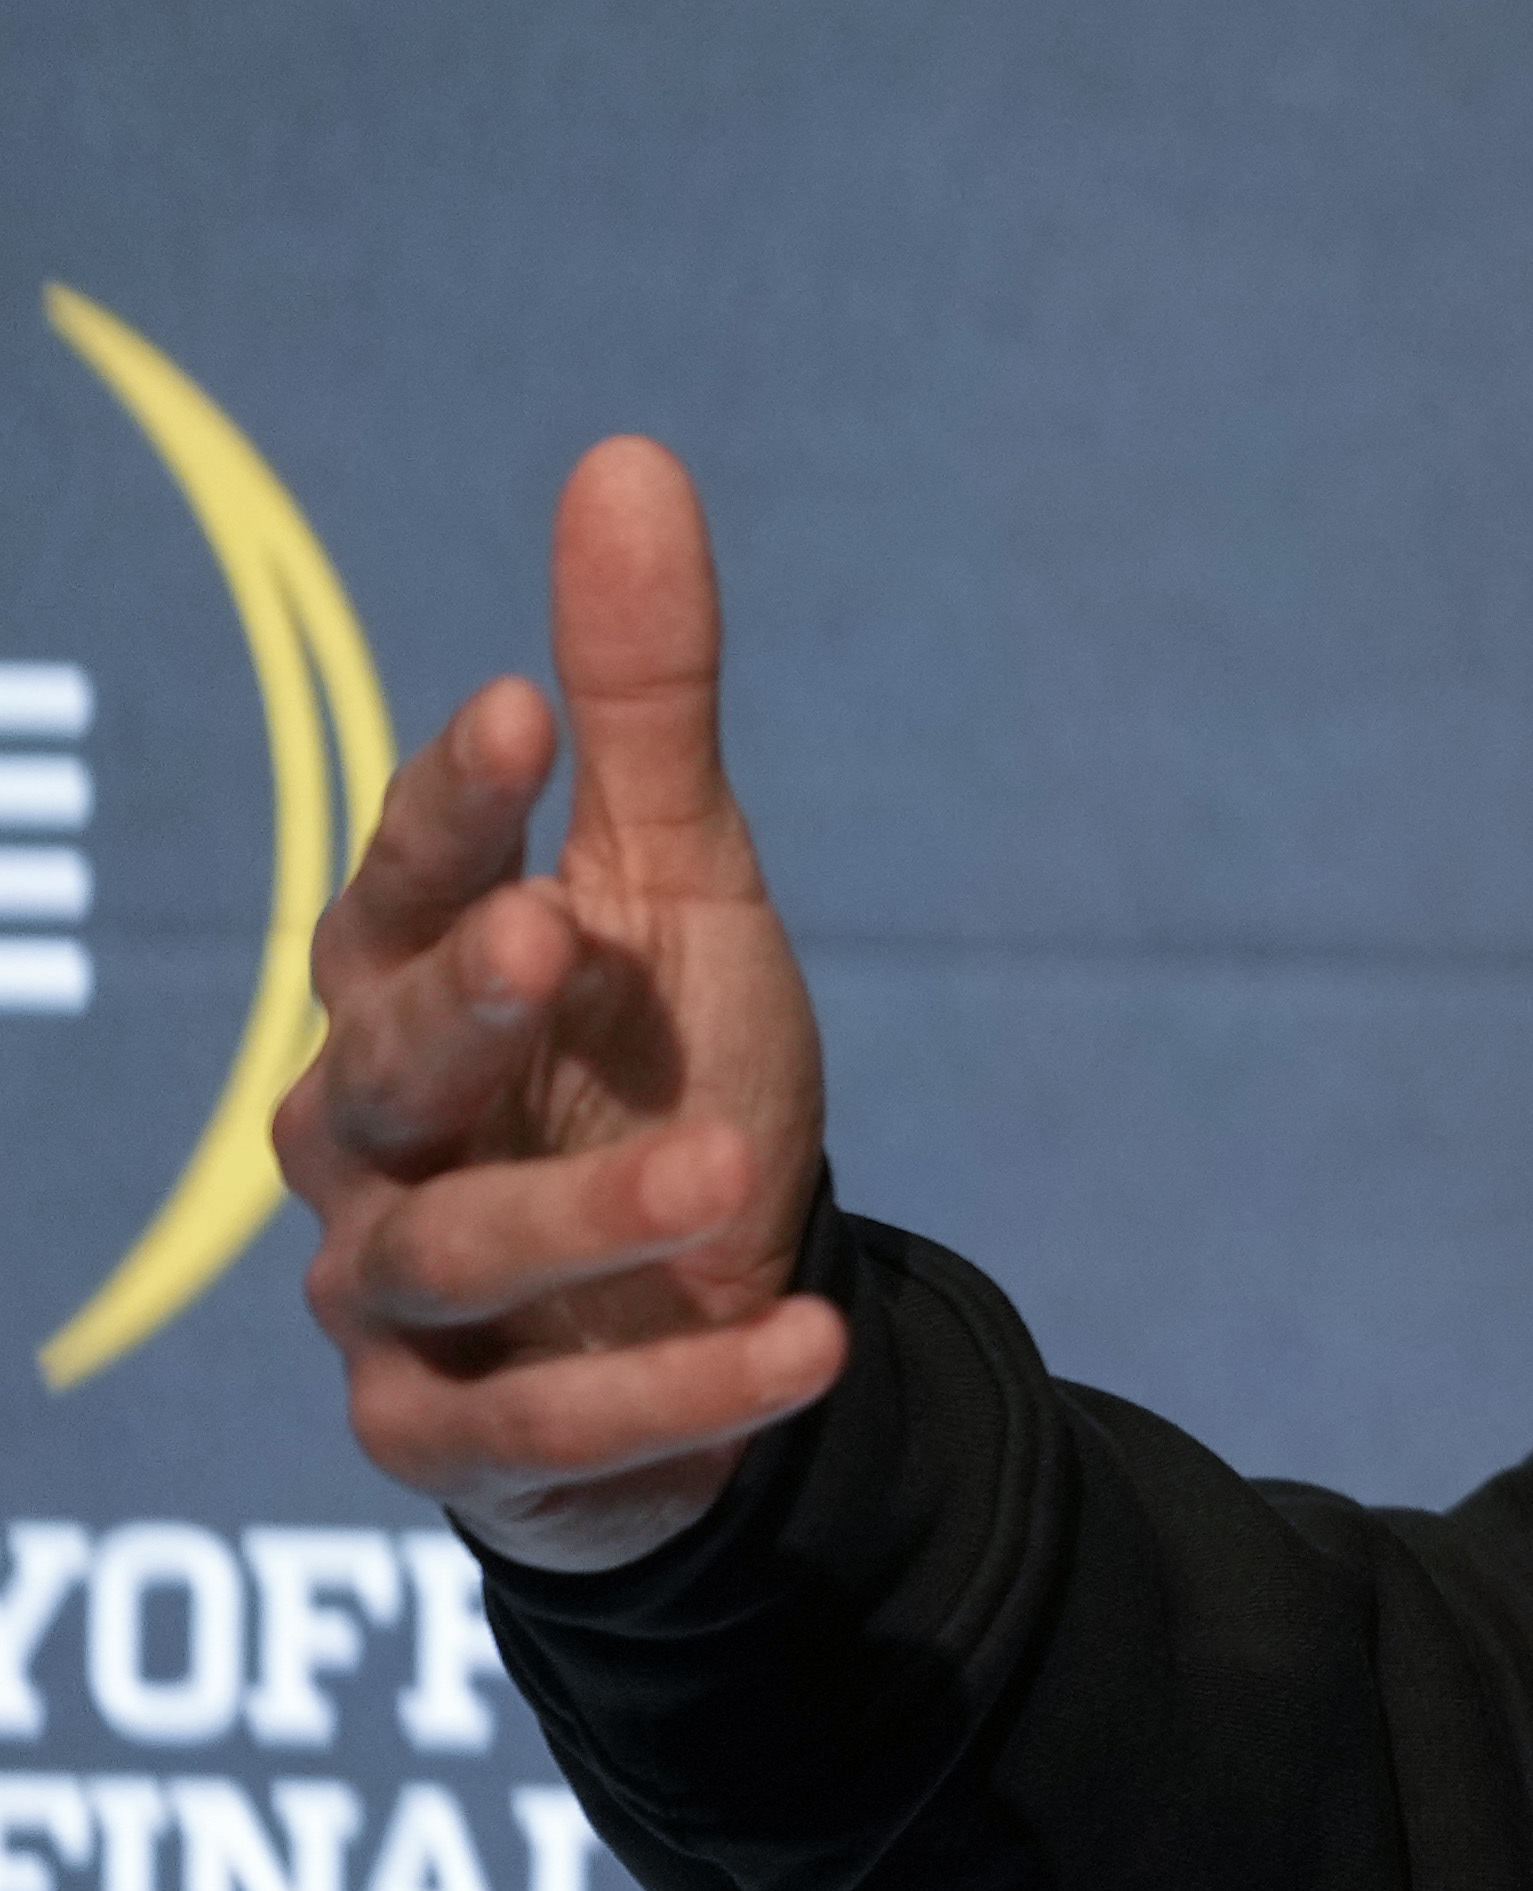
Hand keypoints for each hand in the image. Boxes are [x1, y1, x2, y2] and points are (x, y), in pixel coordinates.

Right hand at [278, 437, 847, 1564]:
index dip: (446, 801)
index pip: (398, 881)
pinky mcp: (450, 1437)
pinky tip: (805, 1345)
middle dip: (460, 1002)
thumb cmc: (649, 1060)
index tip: (523, 708)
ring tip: (739, 1167)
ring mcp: (393, 1297)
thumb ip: (643, 699)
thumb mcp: (676, 876)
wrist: (695, 1296)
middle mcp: (370, 1138)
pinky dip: (674, 1388)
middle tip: (558, 931)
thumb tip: (625, 452)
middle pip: (378, 1064)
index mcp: (412, 982)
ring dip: (588, 1207)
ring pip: (445, 1253)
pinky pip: (539, 1425)